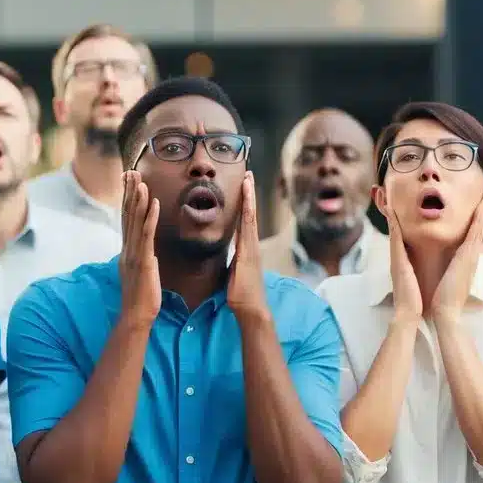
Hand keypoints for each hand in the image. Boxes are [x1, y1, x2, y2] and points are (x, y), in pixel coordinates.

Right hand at [120, 171, 161, 324]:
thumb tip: (142, 247)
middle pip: (127, 215)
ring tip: (141, 181)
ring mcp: (134, 253)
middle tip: (130, 171)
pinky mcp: (144, 260)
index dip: (126, 199)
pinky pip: (147, 235)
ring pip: (135, 221)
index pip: (126, 219)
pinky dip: (149, 217)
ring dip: (138, 199)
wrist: (136, 315)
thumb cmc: (141, 296)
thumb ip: (139, 256)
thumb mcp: (139, 271)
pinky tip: (154, 202)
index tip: (127, 180)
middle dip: (128, 192)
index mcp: (127, 249)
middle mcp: (128, 248)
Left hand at [227, 171, 270, 320]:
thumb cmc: (242, 295)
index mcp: (246, 249)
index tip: (243, 187)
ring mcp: (252, 247)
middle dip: (249, 194)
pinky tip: (247, 200)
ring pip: (250, 216)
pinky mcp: (250, 252)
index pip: (244, 221)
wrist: (250, 308)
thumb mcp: (233, 274)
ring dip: (249, 197)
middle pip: (250, 214)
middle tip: (248, 174)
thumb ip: (233, 262)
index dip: (244, 204)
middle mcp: (251, 245)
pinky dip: (248, 211)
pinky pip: (248, 227)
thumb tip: (229, 257)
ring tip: (248, 178)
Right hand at [386, 200, 422, 323]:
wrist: (410, 314)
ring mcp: (396, 259)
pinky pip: (395, 238)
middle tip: (388, 199)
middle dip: (392, 216)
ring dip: (390, 216)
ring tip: (388, 199)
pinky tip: (391, 211)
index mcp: (405, 263)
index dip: (401, 225)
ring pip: (394, 232)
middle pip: (395, 232)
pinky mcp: (397, 261)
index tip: (400, 210)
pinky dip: (393, 225)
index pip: (404, 239)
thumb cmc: (417, 302)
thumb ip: (419, 274)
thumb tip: (429, 268)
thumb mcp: (418, 283)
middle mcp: (399, 258)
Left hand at [430, 189, 482, 321]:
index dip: (476, 222)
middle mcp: (471, 256)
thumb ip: (448, 270)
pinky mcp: (468, 257)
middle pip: (479, 229)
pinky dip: (479, 219)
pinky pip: (475, 233)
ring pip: (479, 228)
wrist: (445, 312)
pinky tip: (482, 206)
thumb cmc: (442, 298)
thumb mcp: (448, 279)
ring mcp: (471, 256)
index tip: (479, 207)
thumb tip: (446, 266)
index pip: (472, 237)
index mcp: (464, 260)